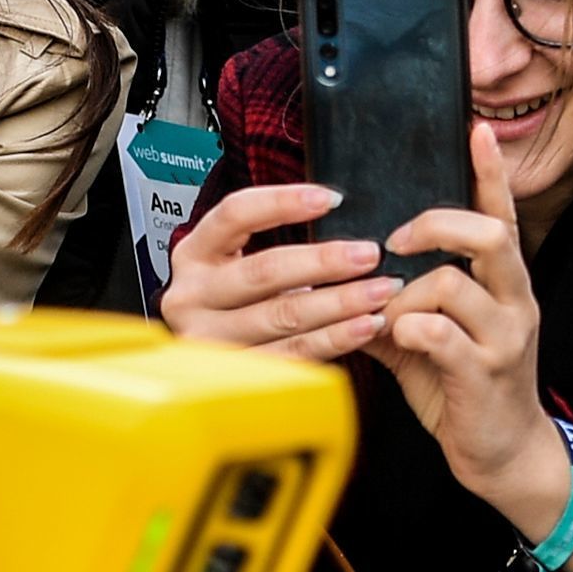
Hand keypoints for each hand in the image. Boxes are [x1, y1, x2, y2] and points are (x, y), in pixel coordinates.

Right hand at [159, 179, 388, 359]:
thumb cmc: (235, 301)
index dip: (283, 202)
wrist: (204, 367)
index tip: (331, 199)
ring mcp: (210, 339)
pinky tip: (365, 326)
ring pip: (283, 315)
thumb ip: (272, 241)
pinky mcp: (237, 373)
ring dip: (341, 302)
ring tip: (380, 290)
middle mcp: (192, 296)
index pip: (235, 214)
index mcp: (193, 255)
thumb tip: (339, 216)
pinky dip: (336, 338)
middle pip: (264, 271)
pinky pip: (294, 352)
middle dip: (324, 261)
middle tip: (369, 254)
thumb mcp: (236, 263)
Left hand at [365, 122, 572, 536]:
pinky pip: (438, 333)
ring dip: (405, 293)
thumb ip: (396, 301)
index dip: (490, 172)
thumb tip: (343, 276)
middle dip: (437, 224)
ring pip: (454, 283)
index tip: (475, 129)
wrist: (503, 453)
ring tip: (388, 316)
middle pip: (490, 234)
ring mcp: (503, 336)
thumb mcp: (429, 337)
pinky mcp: (484, 372)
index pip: (502, 214)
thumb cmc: (463, 388)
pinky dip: (405, 328)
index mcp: (502, 283)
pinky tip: (394, 338)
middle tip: (397, 240)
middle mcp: (514, 300)